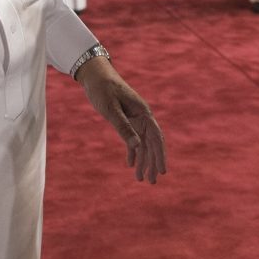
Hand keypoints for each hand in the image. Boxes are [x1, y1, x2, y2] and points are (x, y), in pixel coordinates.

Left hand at [75, 57, 166, 183]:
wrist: (96, 76)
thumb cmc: (103, 89)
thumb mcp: (111, 109)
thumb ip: (123, 127)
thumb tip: (137, 146)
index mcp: (143, 113)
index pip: (156, 137)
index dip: (160, 155)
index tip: (162, 171)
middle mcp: (142, 117)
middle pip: (151, 143)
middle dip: (153, 163)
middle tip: (152, 182)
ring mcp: (135, 119)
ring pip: (142, 143)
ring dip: (143, 161)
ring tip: (141, 179)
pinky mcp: (126, 119)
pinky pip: (132, 139)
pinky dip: (132, 152)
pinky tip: (130, 164)